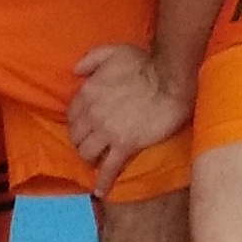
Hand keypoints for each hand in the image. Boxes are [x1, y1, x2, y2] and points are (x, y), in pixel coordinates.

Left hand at [64, 43, 192, 190]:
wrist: (170, 80)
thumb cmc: (145, 63)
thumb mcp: (114, 51)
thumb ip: (91, 59)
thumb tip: (75, 70)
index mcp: (88, 91)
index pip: (71, 114)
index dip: (77, 122)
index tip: (84, 127)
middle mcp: (92, 113)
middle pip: (75, 136)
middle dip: (80, 142)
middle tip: (90, 145)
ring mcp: (107, 131)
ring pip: (87, 153)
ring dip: (89, 159)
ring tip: (96, 162)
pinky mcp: (125, 145)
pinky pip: (109, 167)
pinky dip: (103, 181)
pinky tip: (100, 190)